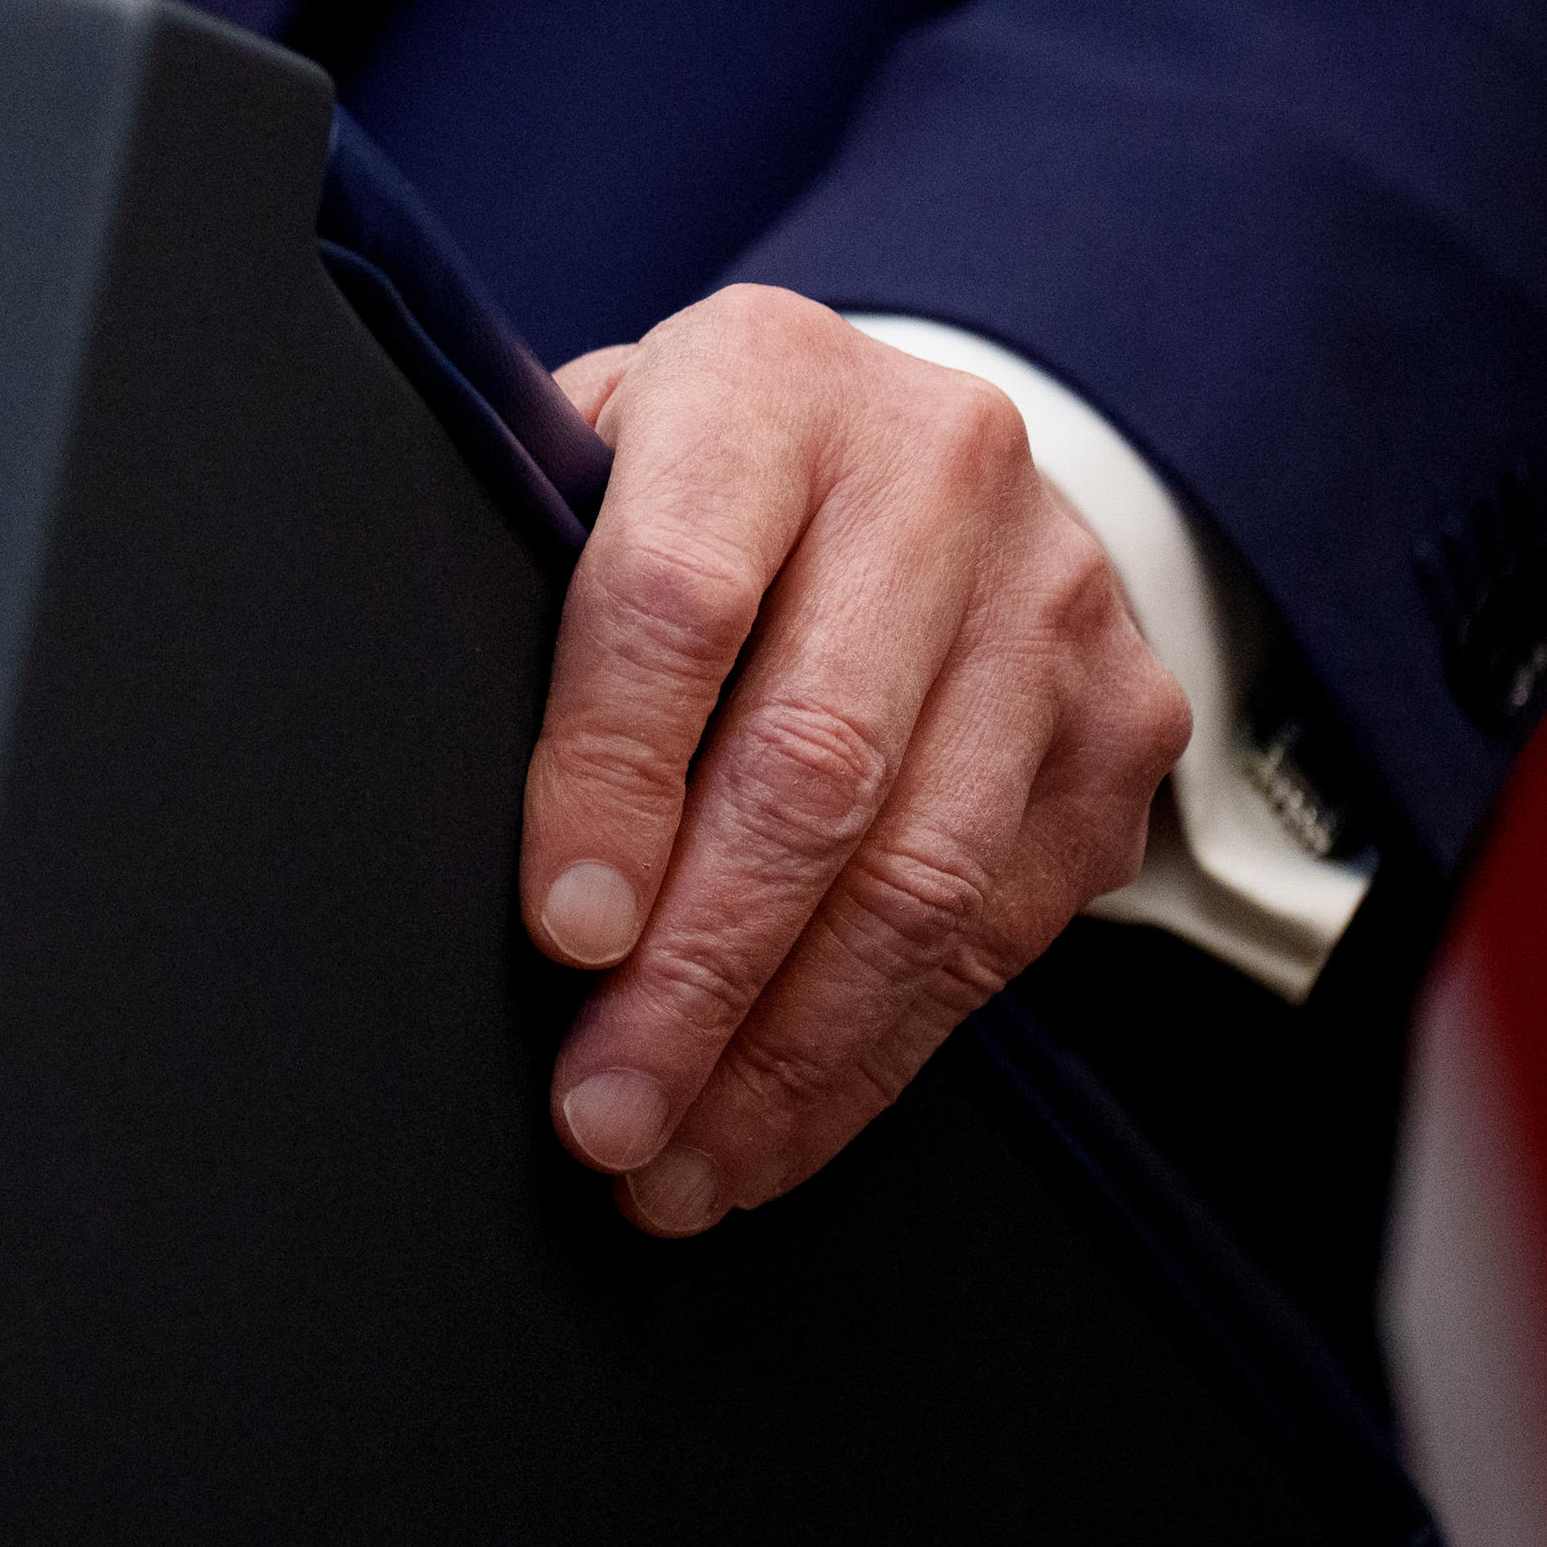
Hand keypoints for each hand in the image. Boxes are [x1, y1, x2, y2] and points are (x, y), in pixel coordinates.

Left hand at [520, 286, 1189, 1233]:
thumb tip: (425, 782)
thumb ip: (530, 584)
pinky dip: (873, 1055)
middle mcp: (939, 476)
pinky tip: (774, 1128)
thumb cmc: (693, 480)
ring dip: (784, 1054)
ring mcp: (1053, 606)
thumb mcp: (590, 463)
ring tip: (670, 1163)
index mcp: (765, 383)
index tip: (562, 930)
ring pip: (921, 876)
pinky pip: (996, 932)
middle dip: (697, 973)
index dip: (611, 778)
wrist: (916, 442)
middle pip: (814, 766)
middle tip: (602, 1109)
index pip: (679, 597)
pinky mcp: (1122, 727)